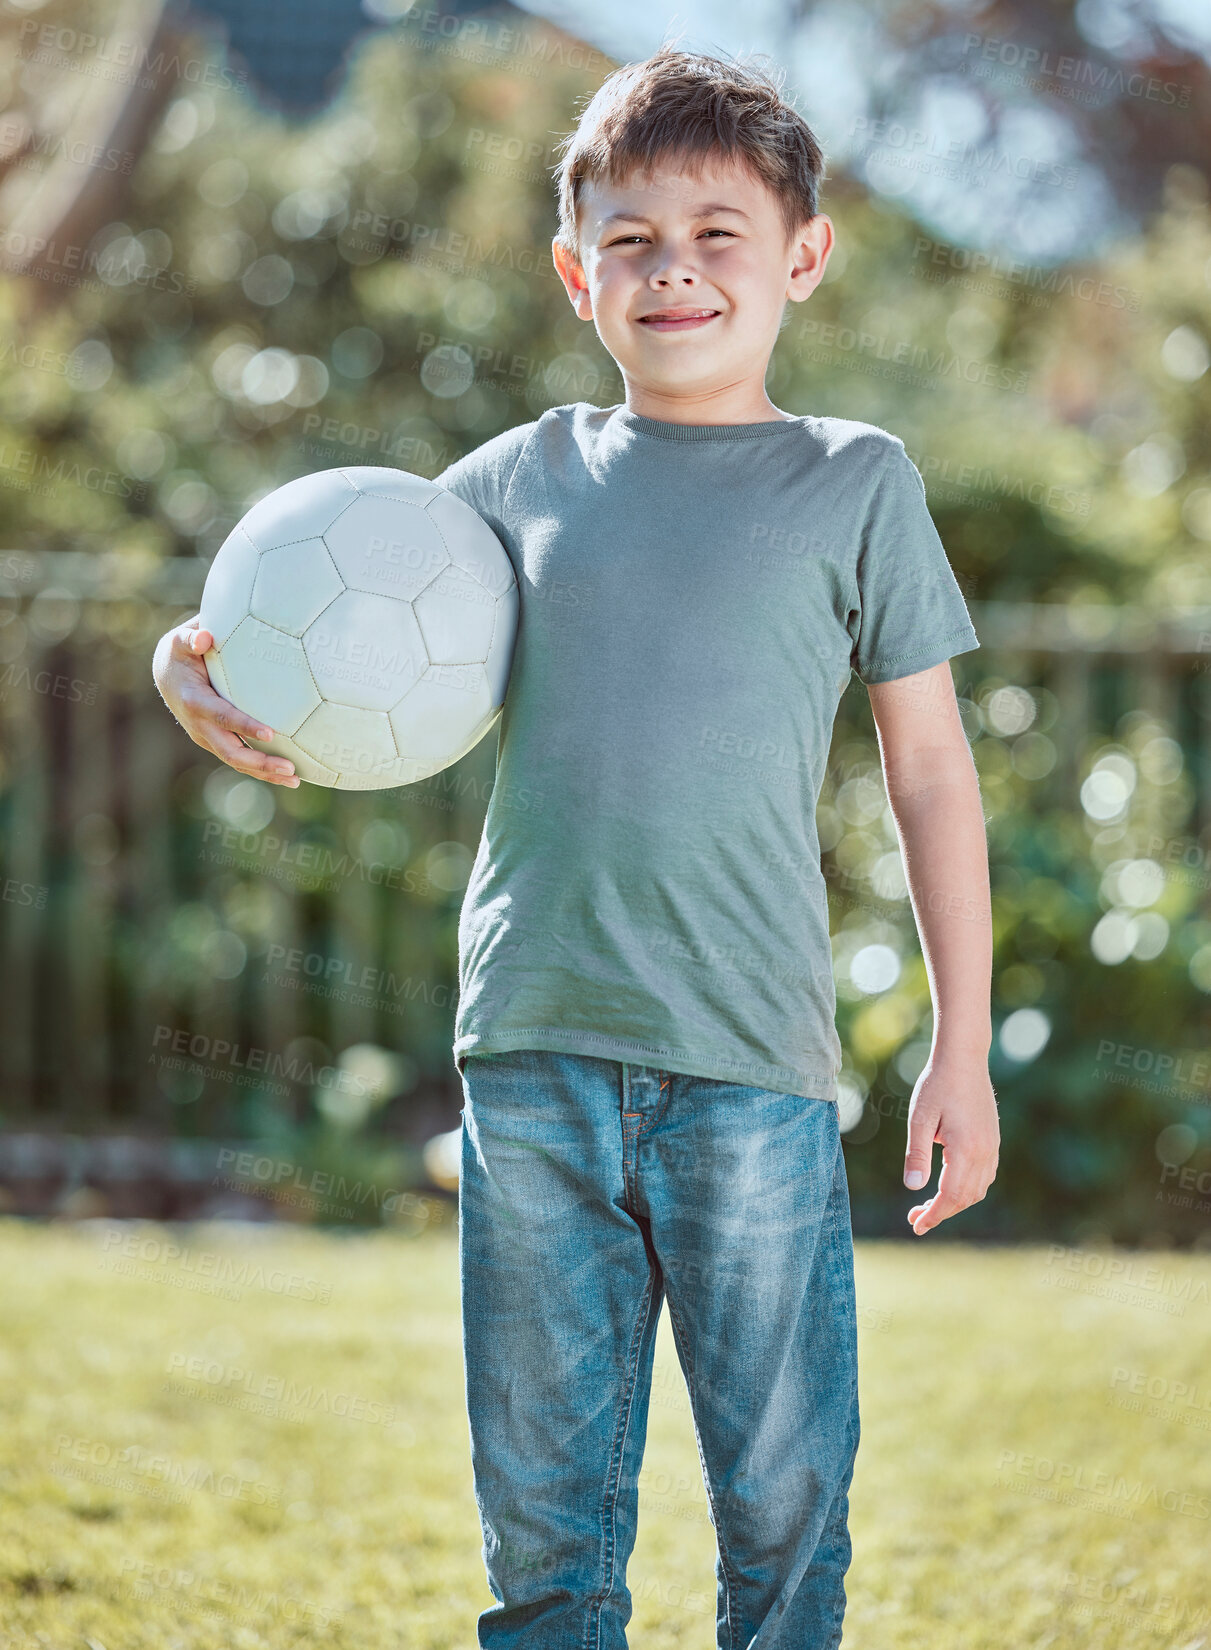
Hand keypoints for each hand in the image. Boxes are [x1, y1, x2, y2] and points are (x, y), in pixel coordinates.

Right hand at [151, 615, 299, 786]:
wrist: (166, 675)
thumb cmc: (180, 653)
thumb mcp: (179, 641)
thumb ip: (191, 637)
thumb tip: (205, 637)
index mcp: (194, 702)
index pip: (223, 717)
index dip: (245, 726)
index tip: (270, 733)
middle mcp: (200, 727)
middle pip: (231, 752)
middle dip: (260, 762)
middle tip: (290, 769)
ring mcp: (208, 738)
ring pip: (237, 762)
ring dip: (265, 773)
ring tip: (294, 780)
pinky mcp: (217, 743)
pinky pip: (240, 760)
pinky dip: (261, 770)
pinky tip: (286, 776)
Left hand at [902, 1053, 998, 1234]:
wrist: (964, 1059)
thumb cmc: (937, 1085)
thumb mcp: (919, 1119)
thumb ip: (917, 1154)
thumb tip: (912, 1188)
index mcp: (966, 1149)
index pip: (951, 1196)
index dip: (934, 1214)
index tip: (916, 1225)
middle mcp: (985, 1152)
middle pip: (966, 1197)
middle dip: (942, 1212)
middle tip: (915, 1218)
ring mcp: (992, 1146)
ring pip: (978, 1189)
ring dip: (955, 1202)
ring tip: (929, 1205)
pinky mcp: (993, 1140)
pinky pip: (985, 1176)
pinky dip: (968, 1188)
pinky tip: (949, 1185)